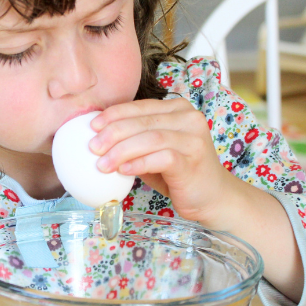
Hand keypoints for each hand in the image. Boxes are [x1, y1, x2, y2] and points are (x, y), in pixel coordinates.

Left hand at [88, 97, 235, 224]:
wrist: (213, 198)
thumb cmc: (178, 174)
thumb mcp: (153, 152)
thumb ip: (133, 141)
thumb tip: (97, 138)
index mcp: (177, 109)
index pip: (140, 107)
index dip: (114, 114)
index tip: (92, 126)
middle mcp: (189, 118)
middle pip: (142, 121)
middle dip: (112, 133)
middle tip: (93, 147)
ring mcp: (194, 139)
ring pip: (150, 138)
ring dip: (121, 151)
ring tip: (102, 164)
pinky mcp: (193, 160)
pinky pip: (162, 158)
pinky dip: (139, 163)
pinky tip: (123, 171)